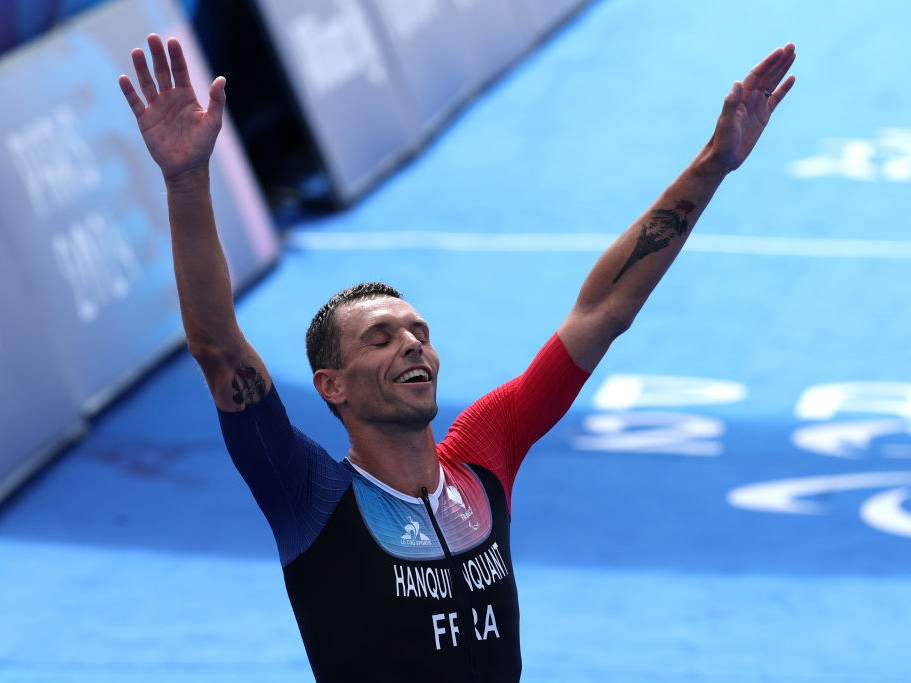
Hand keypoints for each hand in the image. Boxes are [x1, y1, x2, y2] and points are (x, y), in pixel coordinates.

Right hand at [119, 34, 224, 181]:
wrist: (187, 167)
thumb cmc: (203, 145)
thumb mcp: (213, 122)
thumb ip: (217, 101)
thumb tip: (221, 79)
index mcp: (187, 96)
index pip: (180, 70)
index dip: (176, 56)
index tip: (172, 41)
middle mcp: (170, 98)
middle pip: (162, 71)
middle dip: (157, 55)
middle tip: (152, 37)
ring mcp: (156, 107)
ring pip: (147, 83)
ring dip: (141, 68)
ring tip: (137, 51)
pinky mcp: (145, 120)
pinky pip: (135, 102)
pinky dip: (129, 91)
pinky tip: (124, 78)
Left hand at [706, 43, 795, 172]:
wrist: (722, 159)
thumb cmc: (722, 142)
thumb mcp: (726, 123)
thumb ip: (731, 103)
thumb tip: (738, 83)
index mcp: (741, 97)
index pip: (757, 74)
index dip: (769, 62)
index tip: (782, 50)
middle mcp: (749, 99)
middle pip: (766, 75)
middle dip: (779, 61)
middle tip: (792, 46)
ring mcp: (756, 107)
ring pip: (772, 83)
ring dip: (782, 70)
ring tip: (794, 55)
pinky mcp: (762, 117)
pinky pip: (775, 99)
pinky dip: (783, 88)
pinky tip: (791, 78)